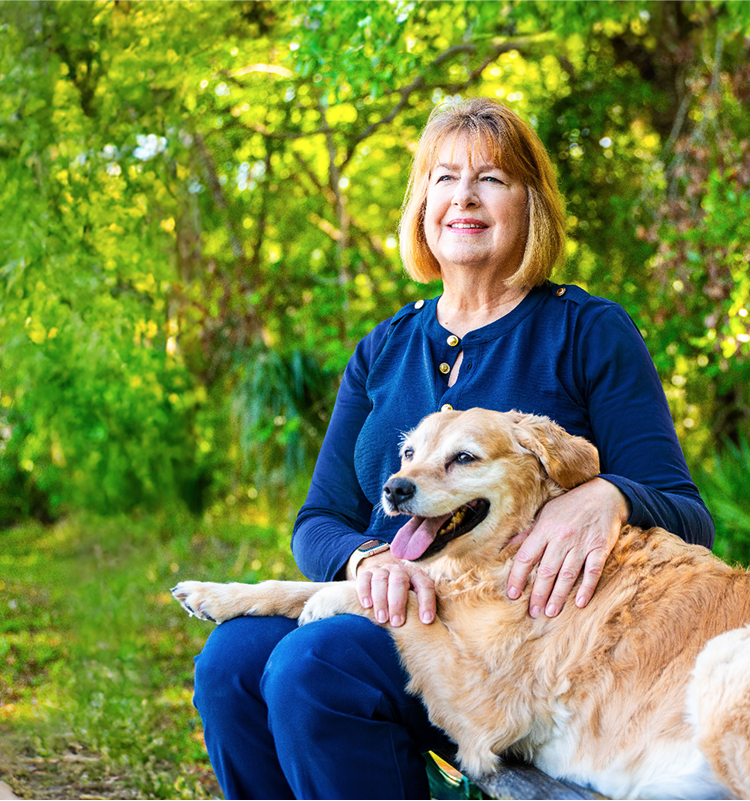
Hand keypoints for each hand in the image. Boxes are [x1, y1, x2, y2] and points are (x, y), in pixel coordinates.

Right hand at [351, 550, 435, 626]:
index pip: (425, 585)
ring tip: (382, 619)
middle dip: (398, 603)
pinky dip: (364, 592)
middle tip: (397, 623)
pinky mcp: (366, 572)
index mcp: (416, 575)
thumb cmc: (404, 595)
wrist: (384, 576)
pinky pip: (364, 579)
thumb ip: (420, 607)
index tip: (426, 621)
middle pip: (399, 581)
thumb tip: (428, 627)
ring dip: (381, 600)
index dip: (427, 602)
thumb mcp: (415, 597)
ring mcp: (382, 569)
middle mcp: (399, 569)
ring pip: (380, 580)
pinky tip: (366, 606)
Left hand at [506, 478, 628, 618]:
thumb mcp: (545, 513)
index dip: (517, 577)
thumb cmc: (570, 506)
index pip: (526, 557)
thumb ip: (527, 532)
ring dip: (558, 596)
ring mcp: (582, 544)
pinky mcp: (600, 548)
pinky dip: (587, 588)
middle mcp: (561, 537)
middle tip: (532, 613)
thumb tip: (506, 545)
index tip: (512, 594)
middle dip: (538, 594)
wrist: (603, 495)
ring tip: (550, 612)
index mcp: (544, 529)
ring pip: (567, 574)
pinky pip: (593, 571)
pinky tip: (580, 603)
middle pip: (546, 571)